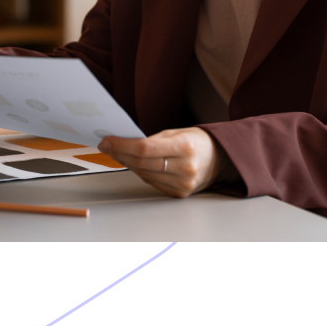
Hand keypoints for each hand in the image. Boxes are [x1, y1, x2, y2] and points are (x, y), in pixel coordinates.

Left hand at [98, 127, 238, 197]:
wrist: (220, 159)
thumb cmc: (197, 142)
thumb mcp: (178, 132)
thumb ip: (153, 139)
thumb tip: (124, 143)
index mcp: (185, 147)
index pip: (145, 148)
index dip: (122, 145)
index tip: (108, 140)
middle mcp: (185, 167)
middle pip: (142, 162)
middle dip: (120, 153)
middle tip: (106, 146)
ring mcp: (183, 183)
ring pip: (144, 174)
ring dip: (127, 163)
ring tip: (116, 153)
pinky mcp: (180, 193)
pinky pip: (152, 182)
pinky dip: (140, 172)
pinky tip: (132, 163)